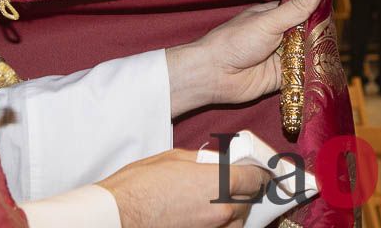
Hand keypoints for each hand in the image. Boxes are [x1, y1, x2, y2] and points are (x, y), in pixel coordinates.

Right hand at [98, 149, 269, 227]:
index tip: (263, 172)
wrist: (118, 216)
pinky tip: (207, 217)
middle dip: (245, 191)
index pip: (256, 178)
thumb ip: (205, 162)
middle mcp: (222, 210)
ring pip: (236, 222)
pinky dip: (220, 224)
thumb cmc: (140, 185)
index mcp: (219, 183)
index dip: (261, 173)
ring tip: (219, 202)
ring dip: (233, 212)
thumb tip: (217, 163)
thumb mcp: (176, 159)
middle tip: (237, 184)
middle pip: (248, 201)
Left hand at [166, 0, 320, 116]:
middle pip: (307, 33)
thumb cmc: (235, 41)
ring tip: (331, 53)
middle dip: (320, 35)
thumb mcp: (268, 21)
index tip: (334, 11)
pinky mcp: (281, 77)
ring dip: (315, 54)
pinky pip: (301, 73)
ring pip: (306, 53)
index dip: (317, 10)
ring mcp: (280, 56)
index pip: (301, 9)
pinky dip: (310, 73)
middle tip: (335, 36)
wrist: (215, 74)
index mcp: (273, 15)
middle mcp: (279, 34)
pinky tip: (322, 71)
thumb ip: (294, 9)